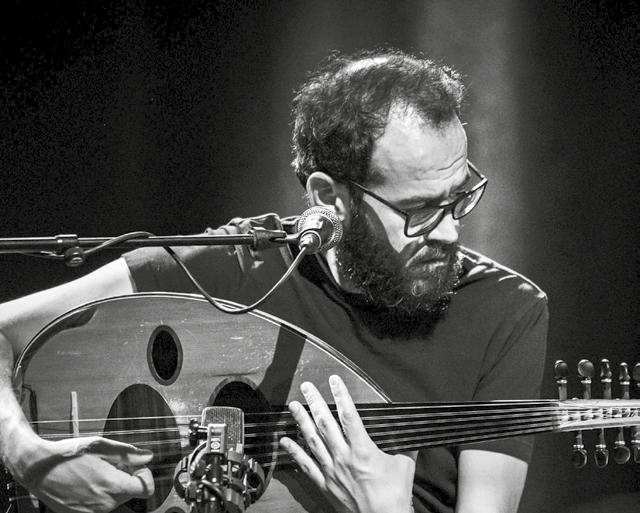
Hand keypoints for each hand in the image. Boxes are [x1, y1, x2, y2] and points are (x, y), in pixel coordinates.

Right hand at [13, 435, 153, 512]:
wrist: (38, 468)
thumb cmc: (68, 454)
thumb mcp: (100, 446)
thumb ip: (128, 453)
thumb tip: (148, 456)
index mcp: (112, 486)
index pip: (146, 489)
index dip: (144, 475)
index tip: (134, 466)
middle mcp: (104, 504)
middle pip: (130, 493)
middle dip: (126, 477)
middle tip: (110, 464)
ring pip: (115, 499)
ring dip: (112, 485)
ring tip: (95, 472)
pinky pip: (100, 506)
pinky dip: (99, 494)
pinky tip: (86, 481)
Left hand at [279, 375, 414, 512]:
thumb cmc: (395, 496)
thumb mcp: (405, 464)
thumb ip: (404, 445)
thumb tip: (408, 433)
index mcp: (363, 450)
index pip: (349, 415)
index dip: (341, 395)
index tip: (334, 380)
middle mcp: (344, 457)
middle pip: (325, 423)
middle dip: (315, 402)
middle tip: (306, 387)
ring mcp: (332, 471)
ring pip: (312, 440)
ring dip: (302, 421)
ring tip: (293, 406)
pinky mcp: (325, 484)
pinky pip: (306, 465)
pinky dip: (294, 452)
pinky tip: (286, 441)